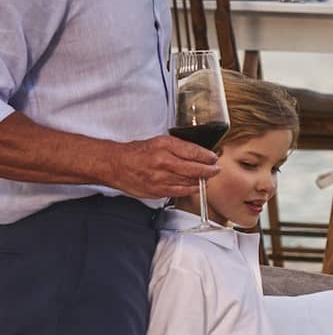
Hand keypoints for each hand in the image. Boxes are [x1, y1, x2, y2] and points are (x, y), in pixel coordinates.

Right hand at [104, 134, 219, 200]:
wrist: (115, 165)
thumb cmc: (137, 152)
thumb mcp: (159, 142)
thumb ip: (179, 148)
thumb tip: (199, 153)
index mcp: (164, 146)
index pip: (194, 152)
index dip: (207, 156)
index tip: (213, 158)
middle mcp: (163, 161)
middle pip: (195, 169)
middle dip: (209, 170)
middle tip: (215, 169)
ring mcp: (161, 178)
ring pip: (190, 182)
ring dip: (202, 180)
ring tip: (207, 178)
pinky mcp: (158, 190)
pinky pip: (181, 192)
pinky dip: (191, 189)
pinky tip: (196, 187)